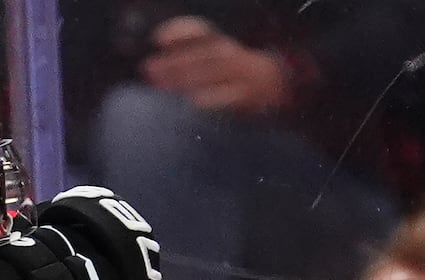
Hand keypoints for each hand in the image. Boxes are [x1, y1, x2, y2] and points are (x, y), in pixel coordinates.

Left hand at [143, 16, 293, 114]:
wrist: (275, 89)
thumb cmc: (231, 76)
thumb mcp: (212, 60)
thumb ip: (185, 57)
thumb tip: (152, 61)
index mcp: (221, 44)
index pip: (201, 31)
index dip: (179, 31)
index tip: (157, 39)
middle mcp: (232, 55)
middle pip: (203, 54)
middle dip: (174, 61)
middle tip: (149, 69)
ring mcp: (242, 75)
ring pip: (214, 72)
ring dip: (186, 78)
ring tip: (161, 85)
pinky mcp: (248, 97)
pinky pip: (230, 97)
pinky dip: (212, 99)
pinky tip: (193, 102)